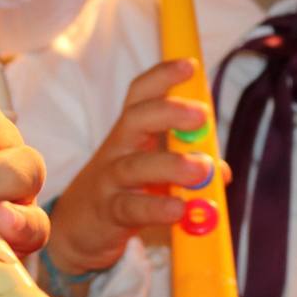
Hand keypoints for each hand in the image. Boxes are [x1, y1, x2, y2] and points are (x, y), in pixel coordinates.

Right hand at [45, 59, 218, 276]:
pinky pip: (131, 208)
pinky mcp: (108, 214)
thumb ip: (188, 167)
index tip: (190, 65)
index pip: (141, 96)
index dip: (163, 77)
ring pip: (135, 166)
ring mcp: (110, 182)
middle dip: (169, 112)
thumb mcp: (154, 175)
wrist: (75, 231)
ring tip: (201, 167)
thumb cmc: (121, 194)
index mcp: (130, 135)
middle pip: (136, 119)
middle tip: (201, 114)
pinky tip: (179, 210)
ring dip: (171, 164)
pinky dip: (156, 208)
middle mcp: (117, 151)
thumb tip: (221, 169)